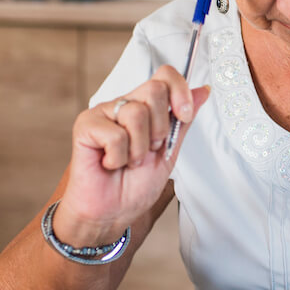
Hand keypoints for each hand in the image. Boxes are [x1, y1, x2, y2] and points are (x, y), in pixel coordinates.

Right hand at [57, 64, 209, 244]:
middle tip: (149, 150)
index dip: (179, 91)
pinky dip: (118, 157)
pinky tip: (109, 164)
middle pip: (154, 89)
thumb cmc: (134, 185)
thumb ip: (183, 121)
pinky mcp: (85, 125)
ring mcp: (103, 112)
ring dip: (139, 148)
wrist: (111, 214)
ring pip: (136, 113)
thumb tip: (204, 90)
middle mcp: (124, 104)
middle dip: (160, 128)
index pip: (165, 76)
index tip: (183, 115)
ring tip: (129, 161)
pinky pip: (115, 134)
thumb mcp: (169, 152)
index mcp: (145, 107)